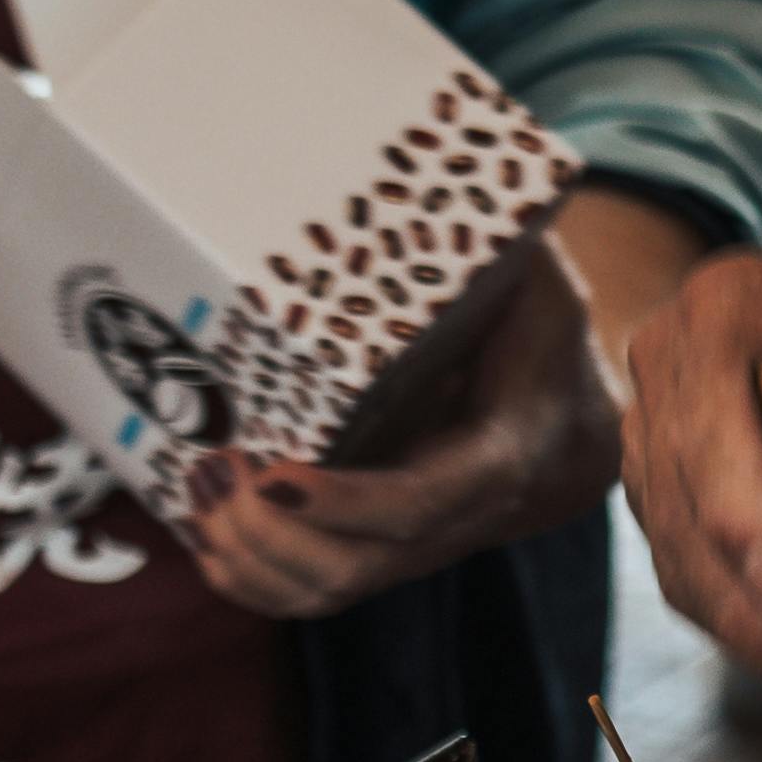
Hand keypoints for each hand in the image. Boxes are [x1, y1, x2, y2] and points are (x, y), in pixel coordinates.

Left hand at [188, 186, 703, 620]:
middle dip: (271, 535)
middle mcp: (456, 519)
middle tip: (212, 462)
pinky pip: (308, 592)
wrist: (565, 422)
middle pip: (358, 567)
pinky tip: (199, 527)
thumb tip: (425, 170)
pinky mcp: (374, 554)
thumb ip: (492, 239)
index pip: (423, 503)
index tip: (271, 474)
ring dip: (248, 558)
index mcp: (502, 452)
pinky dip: (247, 576)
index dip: (347, 503)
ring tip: (195, 485)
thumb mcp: (534, 274)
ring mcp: (412, 547)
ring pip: (326, 590)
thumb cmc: (536, 327)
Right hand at [620, 245, 761, 693]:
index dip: (742, 510)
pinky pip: (699, 581)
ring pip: (684, 559)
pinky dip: (760, 632)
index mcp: (728, 311)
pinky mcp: (669, 501)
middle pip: (685, 504)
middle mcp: (667, 368)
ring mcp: (657, 438)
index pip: (711, 419)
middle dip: (756, 601)